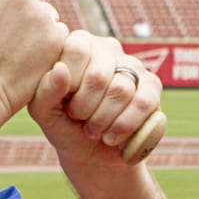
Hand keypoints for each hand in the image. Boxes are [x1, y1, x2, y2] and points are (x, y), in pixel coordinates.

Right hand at [0, 0, 67, 116]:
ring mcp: (39, 14)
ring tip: (17, 54)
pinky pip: (58, 36)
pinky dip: (49, 49)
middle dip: (20, 17)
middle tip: (6, 42)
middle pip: (28, 0)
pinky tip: (31, 61)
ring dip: (37, 32)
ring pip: (46, 17)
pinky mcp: (55, 36)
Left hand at [28, 30, 160, 169]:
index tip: (65, 102)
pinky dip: (124, 127)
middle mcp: (108, 48)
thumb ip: (45, 91)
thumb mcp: (45, 112)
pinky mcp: (153, 86)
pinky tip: (113, 136)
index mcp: (78, 44)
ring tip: (94, 130)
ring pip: (121, 91)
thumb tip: (60, 69)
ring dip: (103, 121)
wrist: (91, 154)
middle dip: (84, 109)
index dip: (69, 84)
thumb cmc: (64, 125)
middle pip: (98, 76)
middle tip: (80, 119)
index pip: (76, 49)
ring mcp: (133, 65)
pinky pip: (143, 103)